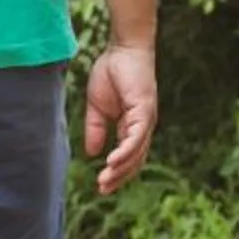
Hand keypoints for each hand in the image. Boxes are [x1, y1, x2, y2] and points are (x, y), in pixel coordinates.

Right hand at [83, 45, 158, 194]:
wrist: (122, 48)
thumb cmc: (112, 73)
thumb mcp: (97, 107)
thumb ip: (96, 129)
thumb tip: (92, 153)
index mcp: (133, 126)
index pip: (129, 157)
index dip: (117, 173)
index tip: (101, 186)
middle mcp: (143, 127)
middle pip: (135, 160)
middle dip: (119, 177)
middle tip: (102, 190)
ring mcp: (146, 120)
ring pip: (136, 153)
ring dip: (120, 169)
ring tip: (104, 181)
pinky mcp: (145, 111)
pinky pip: (136, 138)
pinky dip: (125, 152)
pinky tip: (111, 162)